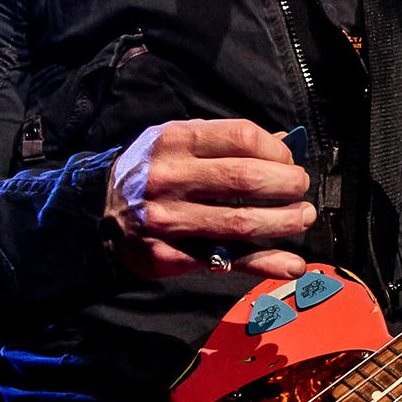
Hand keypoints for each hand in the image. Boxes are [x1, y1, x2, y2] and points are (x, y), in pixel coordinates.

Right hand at [104, 119, 314, 279]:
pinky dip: (267, 263)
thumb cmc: (151, 172)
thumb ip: (225, 142)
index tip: (288, 161)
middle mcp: (169, 179)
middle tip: (301, 189)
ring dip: (285, 222)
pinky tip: (292, 263)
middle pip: (247, 179)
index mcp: (174, 141)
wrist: (99, 214)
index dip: (276, 151)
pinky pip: (227, 261)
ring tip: (303, 218)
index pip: (242, 137)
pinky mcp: (169, 256)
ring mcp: (167, 220)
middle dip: (288, 185)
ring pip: (242, 223)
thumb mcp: (177, 142)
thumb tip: (285, 146)